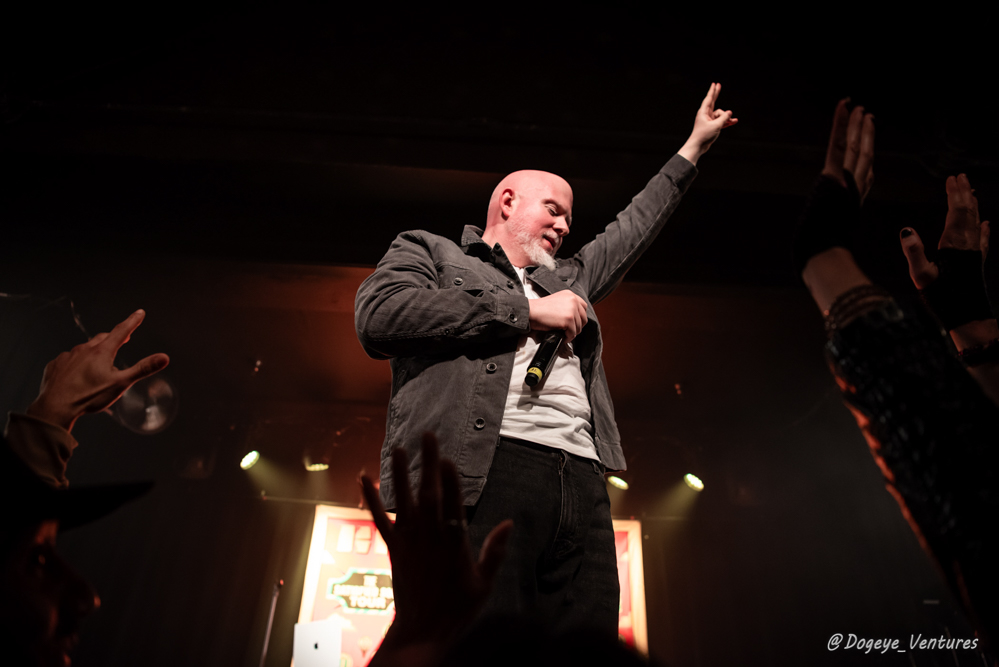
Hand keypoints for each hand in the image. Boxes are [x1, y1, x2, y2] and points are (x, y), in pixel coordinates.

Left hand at [26, 309, 169, 431]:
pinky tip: (76, 375)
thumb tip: (164, 357)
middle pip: (102, 339)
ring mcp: (67, 356)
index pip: (121, 331)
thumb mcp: (121, 383)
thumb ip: (143, 369)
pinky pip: (68, 360)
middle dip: (113, 338)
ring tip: (97, 365)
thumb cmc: (90, 396)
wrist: (55, 407)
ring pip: (84, 349)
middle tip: (121, 340)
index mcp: (101, 352)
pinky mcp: (55, 365)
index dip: (132, 321)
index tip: (139, 313)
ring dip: (92, 352)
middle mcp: (83, 349)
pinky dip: (75, 363)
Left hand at [361, 434, 512, 657]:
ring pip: (404, 501)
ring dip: (401, 473)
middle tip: (428, 436)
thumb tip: (508, 523)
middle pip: (429, 494)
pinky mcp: (393, 549)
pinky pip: (380, 520)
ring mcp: (408, 542)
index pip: (452, 505)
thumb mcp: (484, 584)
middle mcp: (429, 538)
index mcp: (453, 544)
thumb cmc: (457, 608)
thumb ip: (494, 552)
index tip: (448, 458)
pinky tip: (363, 477)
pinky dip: (371, 498)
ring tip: (399, 447)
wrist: (421, 632)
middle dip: (428, 464)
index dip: (450, 480)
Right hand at [528, 290, 587, 341]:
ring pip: (579, 327)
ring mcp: (571, 310)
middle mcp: (573, 300)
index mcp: (570, 294)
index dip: (580, 317)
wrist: (530, 311)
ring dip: (572, 333)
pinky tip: (562, 337)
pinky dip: (568, 337)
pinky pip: (572, 333)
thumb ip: (568, 306)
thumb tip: (576, 319)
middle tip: (569, 331)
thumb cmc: (540, 309)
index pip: (583, 307)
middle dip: (577, 326)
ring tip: (564, 334)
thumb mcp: (557, 301)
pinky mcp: (568, 319)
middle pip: (583, 318)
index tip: (574, 323)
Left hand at [678, 82, 737, 164]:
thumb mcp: (716, 125)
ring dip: (727, 118)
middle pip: (713, 101)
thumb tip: (730, 112)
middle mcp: (705, 115)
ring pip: (720, 115)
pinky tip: (734, 122)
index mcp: (703, 112)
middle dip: (717, 93)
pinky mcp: (711, 126)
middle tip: (719, 84)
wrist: (698, 146)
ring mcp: (709, 120)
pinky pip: (721, 121)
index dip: (712, 91)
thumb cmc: (704, 135)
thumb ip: (724, 118)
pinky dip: (726, 122)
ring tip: (733, 121)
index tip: (714, 84)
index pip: (709, 98)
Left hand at [797, 99, 877, 311]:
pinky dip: (842, 123)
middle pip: (862, 160)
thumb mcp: (825, 251)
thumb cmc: (821, 261)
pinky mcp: (834, 175)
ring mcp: (846, 182)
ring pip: (855, 149)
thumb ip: (827, 253)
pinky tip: (847, 106)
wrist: (824, 258)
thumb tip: (817, 273)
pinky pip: (838, 144)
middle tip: (869, 120)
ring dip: (858, 127)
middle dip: (866, 139)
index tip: (869, 150)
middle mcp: (853, 192)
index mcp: (851, 207)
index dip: (866, 164)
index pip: (861, 181)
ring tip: (863, 110)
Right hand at [901, 174, 989, 288]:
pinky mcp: (977, 263)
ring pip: (975, 223)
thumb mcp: (922, 276)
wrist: (968, 317)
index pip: (956, 212)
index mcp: (954, 244)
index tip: (952, 178)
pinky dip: (983, 229)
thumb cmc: (943, 298)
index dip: (954, 194)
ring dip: (973, 206)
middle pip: (968, 213)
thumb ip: (913, 252)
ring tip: (971, 193)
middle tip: (961, 177)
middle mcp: (967, 244)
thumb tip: (906, 230)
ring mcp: (974, 253)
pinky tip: (986, 224)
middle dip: (964, 194)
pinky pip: (981, 240)